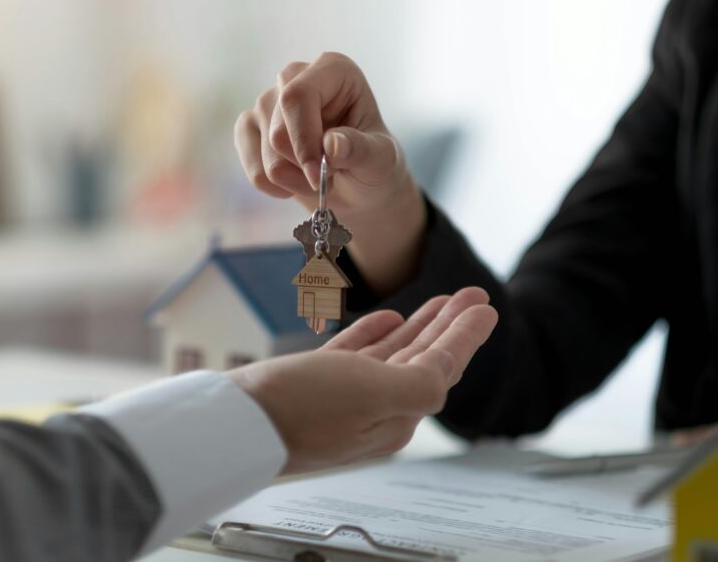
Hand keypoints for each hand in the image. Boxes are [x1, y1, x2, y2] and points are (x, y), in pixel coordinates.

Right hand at [227, 287, 497, 474]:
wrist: (231, 423)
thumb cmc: (299, 408)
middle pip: (423, 360)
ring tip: (442, 301)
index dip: (466, 335)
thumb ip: (420, 382)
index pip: (442, 368)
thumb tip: (446, 370)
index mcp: (395, 416)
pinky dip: (376, 334)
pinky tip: (389, 318)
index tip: (486, 306)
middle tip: (472, 294)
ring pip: (393, 356)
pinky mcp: (312, 387)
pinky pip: (357, 356)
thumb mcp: (374, 394)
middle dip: (449, 325)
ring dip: (420, 326)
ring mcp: (342, 399)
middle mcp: (373, 411)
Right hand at [234, 52, 426, 294]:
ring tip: (318, 175)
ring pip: (266, 152)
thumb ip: (361, 149)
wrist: (358, 189)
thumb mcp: (381, 159)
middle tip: (332, 173)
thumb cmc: (374, 164)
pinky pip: (252, 168)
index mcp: (333, 70)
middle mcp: (295, 78)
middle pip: (278, 130)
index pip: (297, 96)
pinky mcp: (250, 126)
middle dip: (304, 165)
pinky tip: (295, 182)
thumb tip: (331, 144)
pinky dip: (275, 187)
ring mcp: (268, 101)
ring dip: (294, 179)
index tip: (318, 174)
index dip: (303, 138)